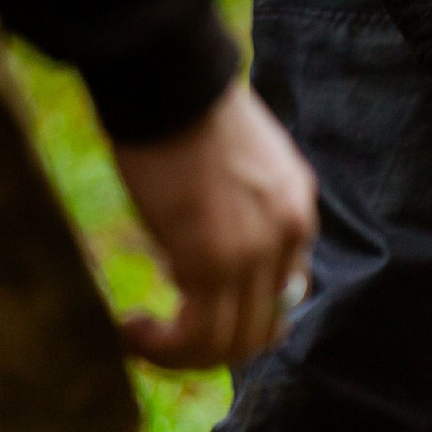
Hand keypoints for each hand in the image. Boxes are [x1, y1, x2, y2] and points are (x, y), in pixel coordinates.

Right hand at [112, 81, 317, 369]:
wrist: (169, 76)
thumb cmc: (184, 108)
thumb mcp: (236, 164)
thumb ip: (238, 211)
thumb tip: (195, 259)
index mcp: (298, 210)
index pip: (284, 290)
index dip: (236, 309)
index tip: (186, 300)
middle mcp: (288, 238)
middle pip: (264, 328)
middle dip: (213, 345)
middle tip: (164, 339)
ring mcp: (254, 254)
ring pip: (231, 342)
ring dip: (183, 354)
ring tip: (141, 338)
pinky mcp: (210, 261)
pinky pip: (198, 334)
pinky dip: (165, 348)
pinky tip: (132, 333)